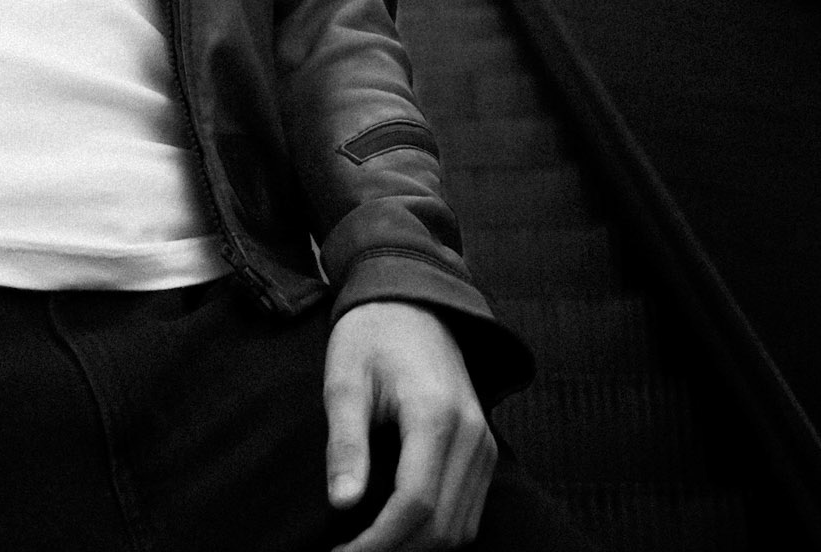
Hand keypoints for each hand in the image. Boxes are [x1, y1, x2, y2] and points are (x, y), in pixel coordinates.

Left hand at [324, 301, 495, 549]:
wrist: (411, 300)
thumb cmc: (370, 334)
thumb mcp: (345, 379)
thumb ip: (347, 441)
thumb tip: (342, 504)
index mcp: (435, 414)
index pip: (415, 503)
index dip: (378, 542)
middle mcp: (471, 434)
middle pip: (442, 526)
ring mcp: (484, 444)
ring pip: (460, 528)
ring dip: (416, 548)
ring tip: (367, 548)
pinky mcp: (484, 450)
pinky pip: (467, 512)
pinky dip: (435, 533)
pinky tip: (396, 531)